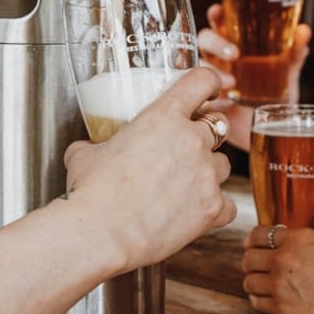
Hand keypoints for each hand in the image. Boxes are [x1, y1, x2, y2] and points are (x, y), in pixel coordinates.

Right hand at [64, 68, 236, 270]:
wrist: (101, 233)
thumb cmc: (92, 192)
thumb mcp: (85, 154)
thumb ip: (97, 144)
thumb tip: (87, 149)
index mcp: (163, 117)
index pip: (201, 80)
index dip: (207, 83)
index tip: (208, 89)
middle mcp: (191, 141)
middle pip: (216, 127)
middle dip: (202, 137)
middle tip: (183, 152)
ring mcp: (206, 175)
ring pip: (223, 165)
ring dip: (208, 172)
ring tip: (183, 187)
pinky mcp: (212, 208)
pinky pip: (227, 204)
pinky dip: (215, 208)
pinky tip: (195, 213)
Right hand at [197, 2, 312, 152]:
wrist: (273, 131)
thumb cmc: (276, 94)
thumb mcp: (287, 72)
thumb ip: (294, 52)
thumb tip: (304, 31)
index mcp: (235, 45)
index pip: (220, 23)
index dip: (216, 15)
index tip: (219, 11)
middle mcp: (219, 60)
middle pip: (204, 41)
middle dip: (215, 44)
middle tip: (234, 55)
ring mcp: (210, 81)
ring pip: (198, 68)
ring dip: (211, 73)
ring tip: (231, 83)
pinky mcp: (208, 104)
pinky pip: (198, 98)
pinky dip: (208, 99)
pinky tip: (223, 104)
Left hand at [241, 224, 313, 313]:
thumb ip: (305, 243)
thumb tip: (292, 243)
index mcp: (296, 238)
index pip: (258, 234)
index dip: (253, 240)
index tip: (251, 244)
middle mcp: (282, 259)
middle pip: (248, 258)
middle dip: (252, 261)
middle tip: (257, 265)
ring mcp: (280, 285)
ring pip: (248, 282)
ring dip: (255, 281)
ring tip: (263, 283)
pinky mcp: (282, 310)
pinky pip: (256, 303)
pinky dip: (259, 299)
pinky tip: (267, 298)